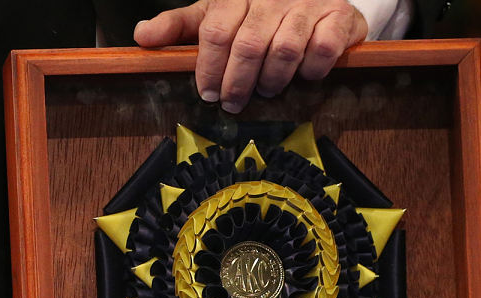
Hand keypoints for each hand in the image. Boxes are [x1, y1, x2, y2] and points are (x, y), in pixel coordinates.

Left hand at [135, 0, 367, 113]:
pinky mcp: (339, 16)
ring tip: (266, 91)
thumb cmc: (255, 14)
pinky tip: (302, 77)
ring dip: (271, 81)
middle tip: (232, 104)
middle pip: (247, 45)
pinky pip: (321, 49)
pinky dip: (310, 70)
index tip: (208, 93)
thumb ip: (178, 26)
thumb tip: (141, 36)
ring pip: (283, 50)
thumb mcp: (213, 14)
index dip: (209, 67)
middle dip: (236, 83)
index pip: (216, 30)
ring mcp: (307, 5)